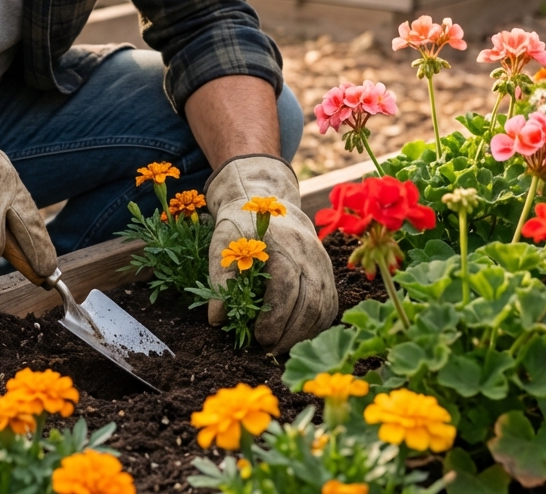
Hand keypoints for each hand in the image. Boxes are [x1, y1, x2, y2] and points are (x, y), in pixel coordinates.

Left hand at [205, 154, 336, 353]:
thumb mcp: (222, 241)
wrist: (266, 196)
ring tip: (278, 347)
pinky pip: (329, 305)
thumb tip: (216, 318)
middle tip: (266, 349)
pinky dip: (315, 326)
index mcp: (282, 243)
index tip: (259, 337)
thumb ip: (218, 277)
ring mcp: (323, 263)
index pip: (287, 287)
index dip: (276, 317)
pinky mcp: (328, 272)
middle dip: (290, 333)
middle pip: (310, 302)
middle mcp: (309, 253)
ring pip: (324, 308)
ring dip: (304, 334)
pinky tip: (295, 336)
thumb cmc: (240, 223)